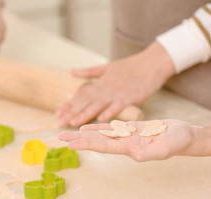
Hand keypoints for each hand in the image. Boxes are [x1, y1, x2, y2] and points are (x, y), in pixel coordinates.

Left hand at [56, 41, 174, 126]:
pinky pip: (118, 105)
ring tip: (73, 123)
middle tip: (59, 122)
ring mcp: (117, 92)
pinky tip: (100, 119)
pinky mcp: (130, 96)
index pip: (81, 95)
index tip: (58, 114)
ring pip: (98, 104)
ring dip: (85, 114)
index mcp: (100, 82)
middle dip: (72, 112)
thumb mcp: (107, 67)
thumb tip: (72, 71)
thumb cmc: (130, 66)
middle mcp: (105, 88)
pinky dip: (109, 111)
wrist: (152, 62)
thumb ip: (89, 72)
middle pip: (86, 101)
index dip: (69, 105)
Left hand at [58, 119, 195, 161]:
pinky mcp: (130, 129)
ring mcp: (126, 136)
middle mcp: (124, 144)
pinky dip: (98, 127)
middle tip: (59, 136)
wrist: (185, 136)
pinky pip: (111, 128)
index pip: (103, 146)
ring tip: (69, 131)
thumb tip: (134, 155)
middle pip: (97, 141)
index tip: (70, 144)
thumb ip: (151, 152)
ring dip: (85, 133)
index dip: (87, 144)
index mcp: (130, 148)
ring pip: (101, 134)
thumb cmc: (178, 143)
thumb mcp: (166, 148)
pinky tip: (88, 127)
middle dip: (79, 139)